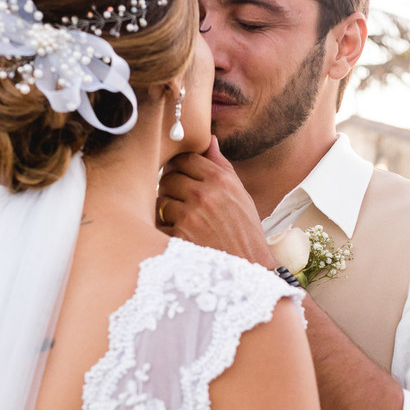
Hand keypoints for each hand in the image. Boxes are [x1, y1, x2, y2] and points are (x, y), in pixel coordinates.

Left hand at [157, 137, 274, 266]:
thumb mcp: (241, 195)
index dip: (179, 166)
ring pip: (161, 200)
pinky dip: (165, 229)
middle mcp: (204, 194)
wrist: (250, 269)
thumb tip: (209, 140)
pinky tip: (180, 236)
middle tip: (180, 201)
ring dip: (166, 209)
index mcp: (221, 180)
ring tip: (182, 220)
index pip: (185, 158)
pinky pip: (159, 223)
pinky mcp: (179, 237)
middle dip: (170, 188)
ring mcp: (190, 216)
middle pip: (168, 177)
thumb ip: (222, 166)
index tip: (180, 176)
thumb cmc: (246, 232)